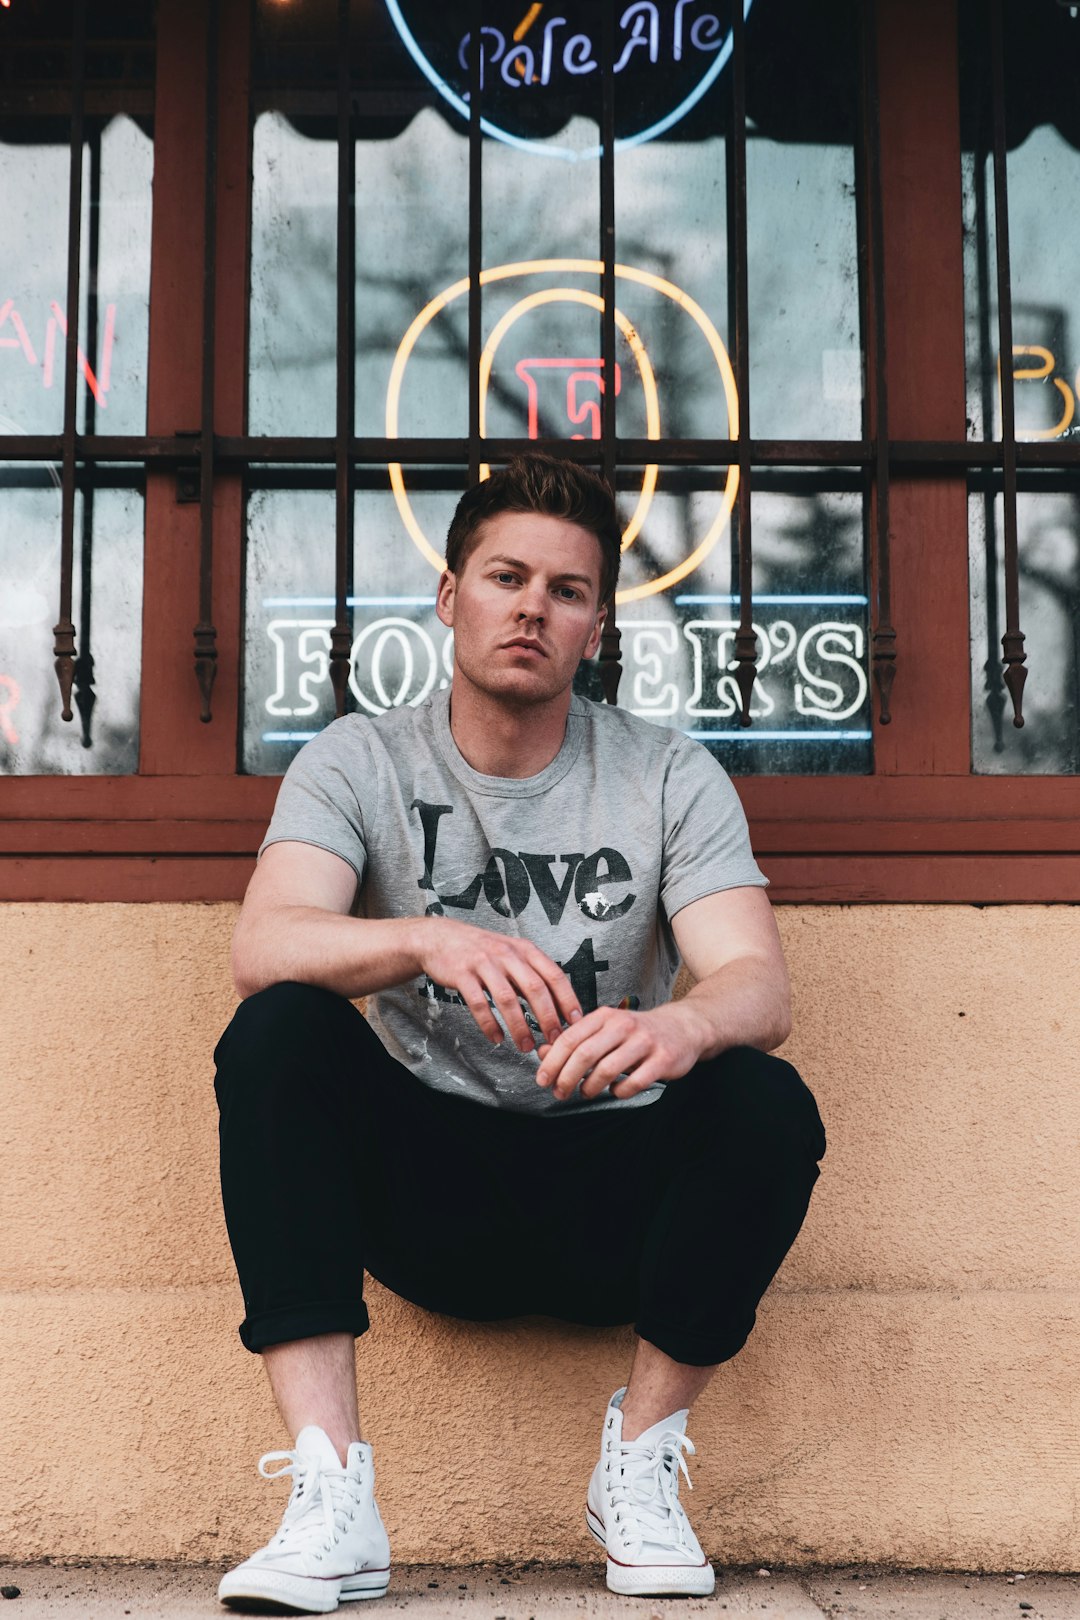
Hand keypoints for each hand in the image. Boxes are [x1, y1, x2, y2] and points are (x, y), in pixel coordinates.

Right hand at [415, 916, 581, 1052]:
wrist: (440, 938)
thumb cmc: (482, 951)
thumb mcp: (513, 955)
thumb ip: (533, 977)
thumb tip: (559, 1007)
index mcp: (525, 950)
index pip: (554, 975)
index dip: (568, 999)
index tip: (576, 1022)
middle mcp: (507, 954)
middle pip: (535, 988)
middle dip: (548, 1017)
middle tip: (554, 1040)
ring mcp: (484, 963)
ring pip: (507, 998)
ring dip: (519, 1026)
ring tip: (526, 1046)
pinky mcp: (463, 974)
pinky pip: (479, 1003)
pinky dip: (489, 1024)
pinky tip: (496, 1038)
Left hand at [535, 1002, 706, 1101]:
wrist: (683, 1027)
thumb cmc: (637, 1032)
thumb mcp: (605, 1029)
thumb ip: (575, 1041)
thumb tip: (542, 1053)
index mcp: (605, 1016)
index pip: (570, 1038)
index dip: (552, 1061)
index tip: (542, 1079)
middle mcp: (623, 1025)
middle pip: (585, 1054)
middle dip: (566, 1078)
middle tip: (559, 1092)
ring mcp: (645, 1042)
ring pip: (607, 1070)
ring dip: (590, 1087)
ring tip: (586, 1092)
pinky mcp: (662, 1060)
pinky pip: (633, 1083)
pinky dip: (619, 1092)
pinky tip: (616, 1090)